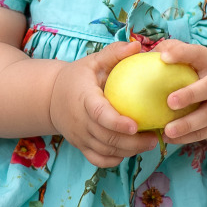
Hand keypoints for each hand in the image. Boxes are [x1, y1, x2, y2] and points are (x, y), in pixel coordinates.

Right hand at [48, 39, 152, 166]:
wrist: (50, 97)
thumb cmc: (78, 77)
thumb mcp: (93, 61)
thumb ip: (114, 53)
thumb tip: (138, 46)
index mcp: (83, 98)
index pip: (99, 114)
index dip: (116, 123)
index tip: (135, 126)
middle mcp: (80, 121)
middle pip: (106, 138)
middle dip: (133, 142)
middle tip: (155, 136)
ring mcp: (79, 137)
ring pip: (105, 152)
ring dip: (129, 151)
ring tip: (150, 143)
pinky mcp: (81, 147)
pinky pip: (99, 160)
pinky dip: (115, 159)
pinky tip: (131, 151)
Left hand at [154, 39, 206, 146]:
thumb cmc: (195, 74)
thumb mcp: (188, 59)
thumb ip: (167, 52)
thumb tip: (136, 49)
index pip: (198, 53)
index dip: (183, 54)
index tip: (163, 58)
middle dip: (192, 94)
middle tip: (170, 101)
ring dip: (188, 124)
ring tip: (167, 130)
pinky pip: (204, 132)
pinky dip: (186, 137)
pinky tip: (167, 138)